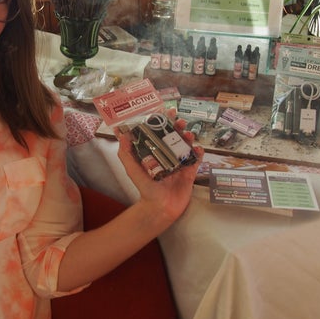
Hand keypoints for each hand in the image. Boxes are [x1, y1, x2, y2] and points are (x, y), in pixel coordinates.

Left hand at [116, 110, 203, 225]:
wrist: (160, 208)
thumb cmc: (145, 189)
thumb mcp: (132, 170)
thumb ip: (126, 153)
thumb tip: (120, 134)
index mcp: (154, 153)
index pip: (158, 132)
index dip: (162, 121)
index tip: (165, 110)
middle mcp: (167, 156)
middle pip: (174, 135)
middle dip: (177, 126)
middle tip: (179, 120)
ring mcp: (179, 163)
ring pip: (186, 145)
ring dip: (189, 136)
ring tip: (188, 134)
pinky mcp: (189, 172)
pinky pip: (196, 159)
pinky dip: (199, 152)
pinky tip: (198, 148)